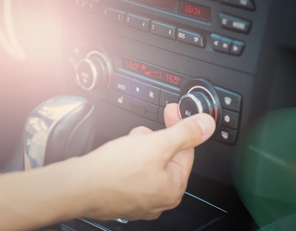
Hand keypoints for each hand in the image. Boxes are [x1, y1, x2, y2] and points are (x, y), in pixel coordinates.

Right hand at [74, 103, 215, 220]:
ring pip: (148, 161)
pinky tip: (117, 156)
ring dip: (140, 147)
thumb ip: (185, 133)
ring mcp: (140, 199)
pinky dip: (128, 159)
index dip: (180, 126)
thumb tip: (207, 125)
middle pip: (166, 156)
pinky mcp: (124, 195)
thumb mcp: (156, 144)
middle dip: (155, 139)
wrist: (74, 187)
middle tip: (142, 135)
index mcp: (173, 188)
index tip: (173, 111)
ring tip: (125, 147)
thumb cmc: (111, 172)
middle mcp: (159, 198)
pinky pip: (134, 170)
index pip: (186, 150)